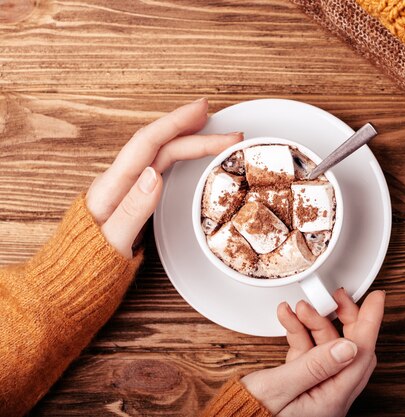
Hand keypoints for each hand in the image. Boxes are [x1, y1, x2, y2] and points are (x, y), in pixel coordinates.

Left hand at [86, 98, 241, 258]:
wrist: (72, 283)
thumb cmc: (88, 266)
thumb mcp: (112, 242)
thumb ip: (133, 210)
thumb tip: (154, 175)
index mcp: (111, 187)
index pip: (147, 144)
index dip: (175, 123)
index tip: (201, 111)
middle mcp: (119, 182)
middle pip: (160, 147)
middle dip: (195, 133)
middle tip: (229, 133)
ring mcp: (126, 189)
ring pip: (161, 154)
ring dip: (188, 140)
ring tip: (212, 131)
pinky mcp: (133, 199)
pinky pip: (160, 167)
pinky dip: (181, 156)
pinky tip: (191, 154)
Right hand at [241, 289, 384, 416]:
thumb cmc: (250, 415)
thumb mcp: (280, 388)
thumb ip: (315, 366)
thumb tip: (349, 346)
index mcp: (331, 399)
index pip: (362, 354)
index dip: (370, 321)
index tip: (376, 299)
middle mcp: (329, 395)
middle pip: (351, 348)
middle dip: (345, 317)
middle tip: (336, 297)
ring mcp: (317, 390)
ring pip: (329, 347)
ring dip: (314, 323)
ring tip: (299, 307)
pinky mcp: (303, 384)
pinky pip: (310, 353)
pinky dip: (299, 333)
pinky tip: (288, 319)